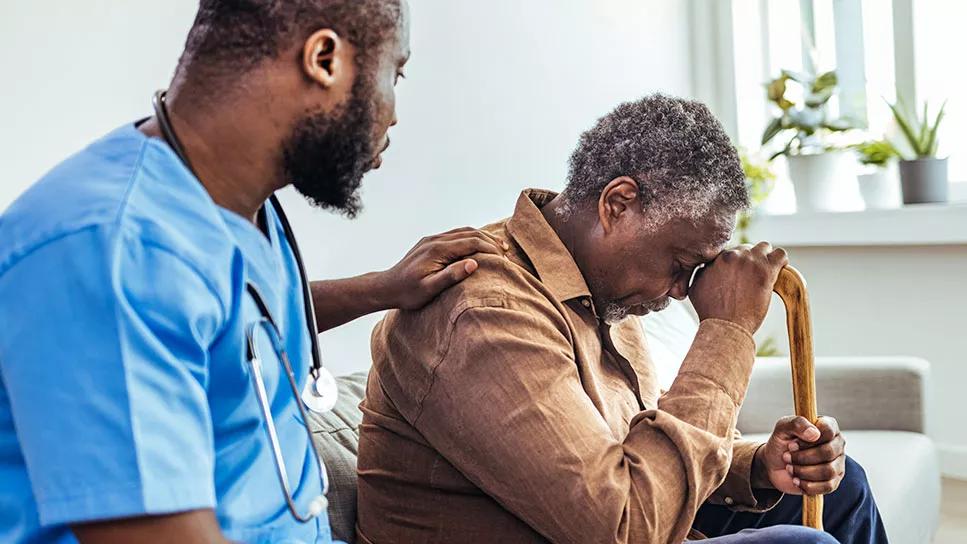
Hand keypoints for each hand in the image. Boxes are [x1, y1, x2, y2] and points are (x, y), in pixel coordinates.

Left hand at [378, 227, 508, 309]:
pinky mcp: (429, 242)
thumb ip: (451, 275)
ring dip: (481, 237)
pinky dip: (470, 238)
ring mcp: (431, 239)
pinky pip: (454, 235)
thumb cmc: (408, 293)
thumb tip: (474, 264)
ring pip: (462, 231)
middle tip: (505, 252)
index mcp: (438, 249)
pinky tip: (477, 247)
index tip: (503, 259)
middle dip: (489, 240)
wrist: (386, 287)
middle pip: (470, 233)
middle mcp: (435, 239)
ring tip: (496, 248)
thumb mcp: (430, 289)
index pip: (471, 242)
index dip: (490, 248)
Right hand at [689, 241, 787, 333]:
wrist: (725, 325)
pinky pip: (780, 255)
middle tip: (752, 277)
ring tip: (766, 271)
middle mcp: (734, 255)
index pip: (732, 252)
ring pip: (764, 247)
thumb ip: (701, 273)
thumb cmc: (710, 312)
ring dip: (765, 258)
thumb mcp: (696, 288)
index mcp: (718, 258)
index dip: (736, 264)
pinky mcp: (767, 271)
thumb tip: (706, 269)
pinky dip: (780, 261)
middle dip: (750, 261)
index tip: (740, 274)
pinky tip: (779, 269)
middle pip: (747, 249)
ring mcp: (751, 261)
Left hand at [753, 415, 846, 495]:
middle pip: (828, 452)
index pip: (828, 430)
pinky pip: (827, 487)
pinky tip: (796, 480)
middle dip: (802, 457)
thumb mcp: (782, 428)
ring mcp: (837, 464)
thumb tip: (814, 434)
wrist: (773, 465)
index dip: (808, 439)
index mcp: (828, 426)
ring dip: (803, 471)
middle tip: (787, 456)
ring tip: (789, 468)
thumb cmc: (781, 443)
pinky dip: (807, 485)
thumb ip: (796, 423)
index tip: (792, 444)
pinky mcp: (833, 482)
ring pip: (828, 471)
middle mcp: (837, 445)